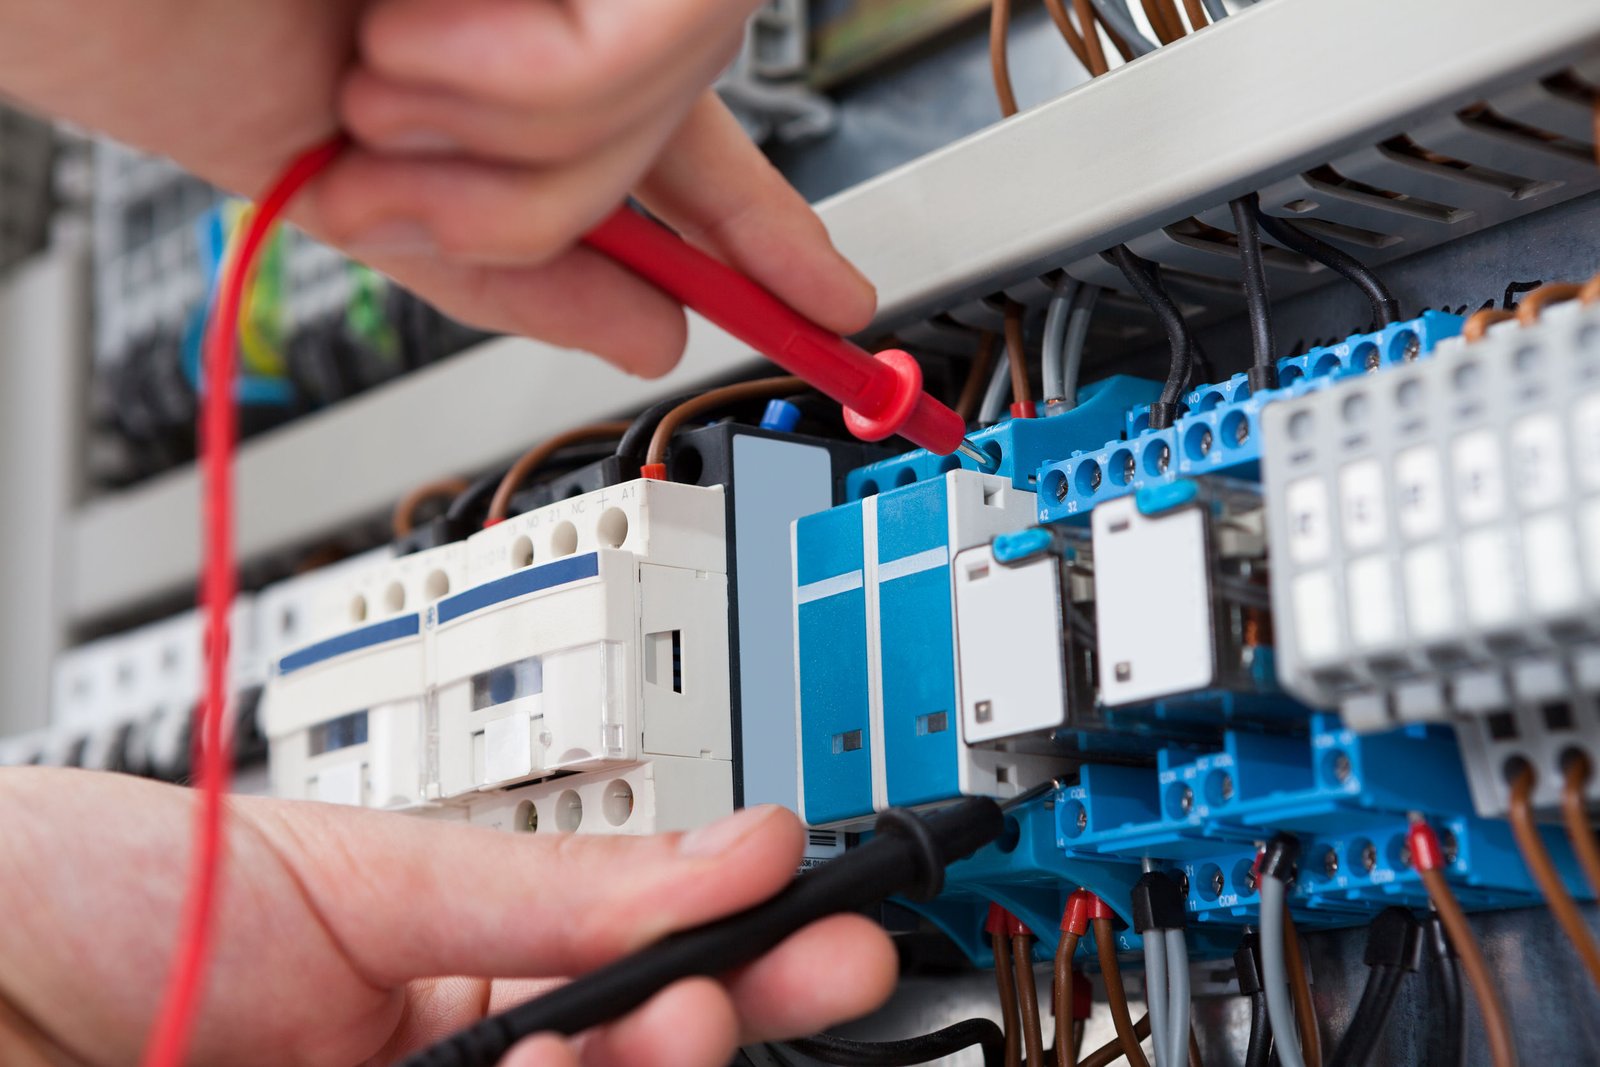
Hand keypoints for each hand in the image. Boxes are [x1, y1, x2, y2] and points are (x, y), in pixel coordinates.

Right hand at [0, 0, 873, 375]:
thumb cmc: (153, 20)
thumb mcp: (352, 193)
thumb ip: (509, 272)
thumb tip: (653, 337)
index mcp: (502, 53)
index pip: (681, 152)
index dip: (763, 236)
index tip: (835, 306)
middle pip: (675, 135)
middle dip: (548, 198)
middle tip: (405, 155)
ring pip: (670, 93)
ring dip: (514, 134)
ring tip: (376, 64)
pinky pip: (646, 39)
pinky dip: (525, 76)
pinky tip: (403, 18)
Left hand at [0, 768, 897, 1065]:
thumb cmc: (117, 890)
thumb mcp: (363, 872)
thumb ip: (558, 885)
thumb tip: (737, 844)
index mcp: (442, 980)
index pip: (626, 979)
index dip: (737, 957)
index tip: (823, 928)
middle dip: (709, 1028)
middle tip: (777, 976)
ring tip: (668, 1016)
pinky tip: (563, 1060)